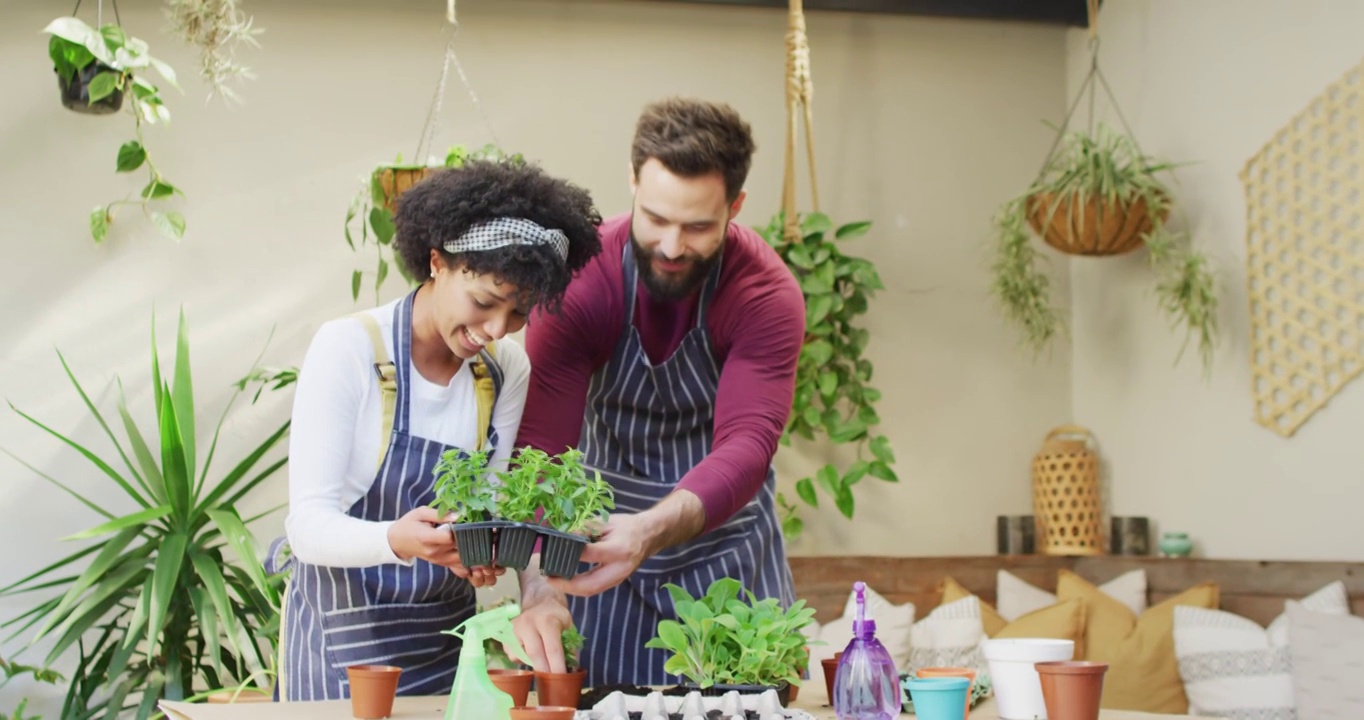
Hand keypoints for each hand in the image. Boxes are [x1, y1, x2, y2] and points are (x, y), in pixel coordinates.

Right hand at [386, 507, 503, 586]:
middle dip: (477, 545)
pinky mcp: (443, 564)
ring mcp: (439, 560)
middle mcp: (435, 552)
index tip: (476, 524)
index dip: (464, 531)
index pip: (450, 537)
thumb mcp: (421, 513)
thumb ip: (440, 514)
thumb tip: (459, 515)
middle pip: (461, 551)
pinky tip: (484, 557)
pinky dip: (473, 563)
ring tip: (493, 549)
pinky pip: (460, 567)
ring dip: (478, 556)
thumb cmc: (409, 523)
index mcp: (428, 538)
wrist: (397, 541)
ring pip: (463, 561)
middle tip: (494, 537)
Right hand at [512, 564, 574, 672]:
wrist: (539, 601)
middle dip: (544, 671)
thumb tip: (571, 670)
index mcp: (547, 620)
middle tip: (551, 682)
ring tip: (542, 662)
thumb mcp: (569, 626)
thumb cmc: (556, 616)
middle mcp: (528, 622)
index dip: (557, 666)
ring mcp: (514, 628)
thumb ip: (571, 646)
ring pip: (521, 656)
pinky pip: (513, 655)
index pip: (552, 648)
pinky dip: (522, 659)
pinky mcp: (505, 634)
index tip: (562, 678)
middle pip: (535, 654)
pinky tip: (529, 651)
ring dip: (532, 663)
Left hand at [545, 490, 704, 596]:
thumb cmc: (627, 527)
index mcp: (619, 548)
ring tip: (552, 580)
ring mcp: (619, 578)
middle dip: (566, 584)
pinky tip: (565, 580)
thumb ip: (587, 529)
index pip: (591, 553)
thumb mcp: (607, 522)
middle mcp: (620, 567)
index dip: (571, 553)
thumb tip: (566, 537)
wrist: (648, 536)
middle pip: (589, 585)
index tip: (554, 550)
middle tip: (548, 577)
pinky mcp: (615, 582)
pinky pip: (594, 588)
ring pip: (591, 590)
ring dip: (570, 588)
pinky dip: (578, 587)